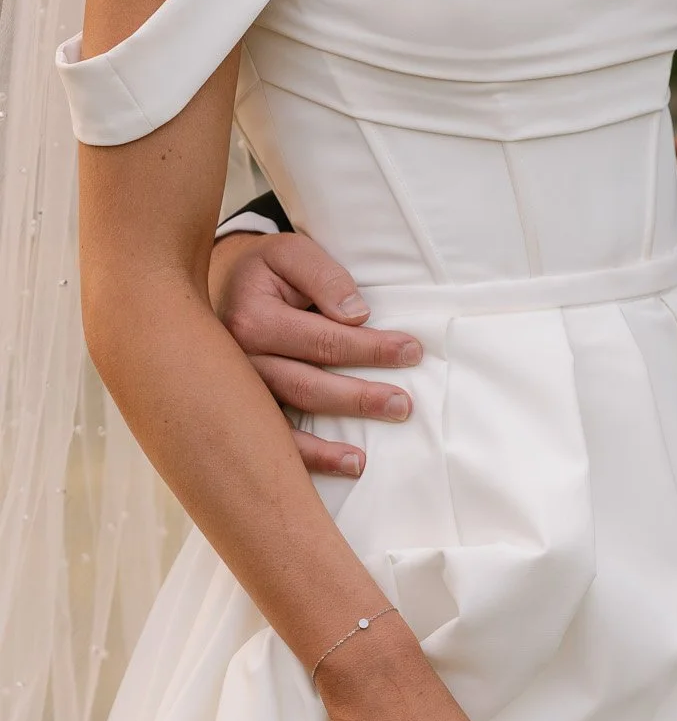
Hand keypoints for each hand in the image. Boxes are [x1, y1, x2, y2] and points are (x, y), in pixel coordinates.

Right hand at [209, 230, 422, 478]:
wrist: (221, 286)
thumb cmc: (266, 271)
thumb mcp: (292, 253)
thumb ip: (325, 276)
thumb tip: (357, 316)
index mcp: (252, 318)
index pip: (324, 339)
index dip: (371, 348)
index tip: (411, 352)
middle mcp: (238, 359)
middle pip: (308, 384)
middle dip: (360, 397)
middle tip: (403, 405)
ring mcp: (237, 390)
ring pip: (288, 420)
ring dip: (330, 443)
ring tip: (365, 458)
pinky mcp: (240, 408)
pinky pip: (273, 440)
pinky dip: (308, 459)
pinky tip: (345, 468)